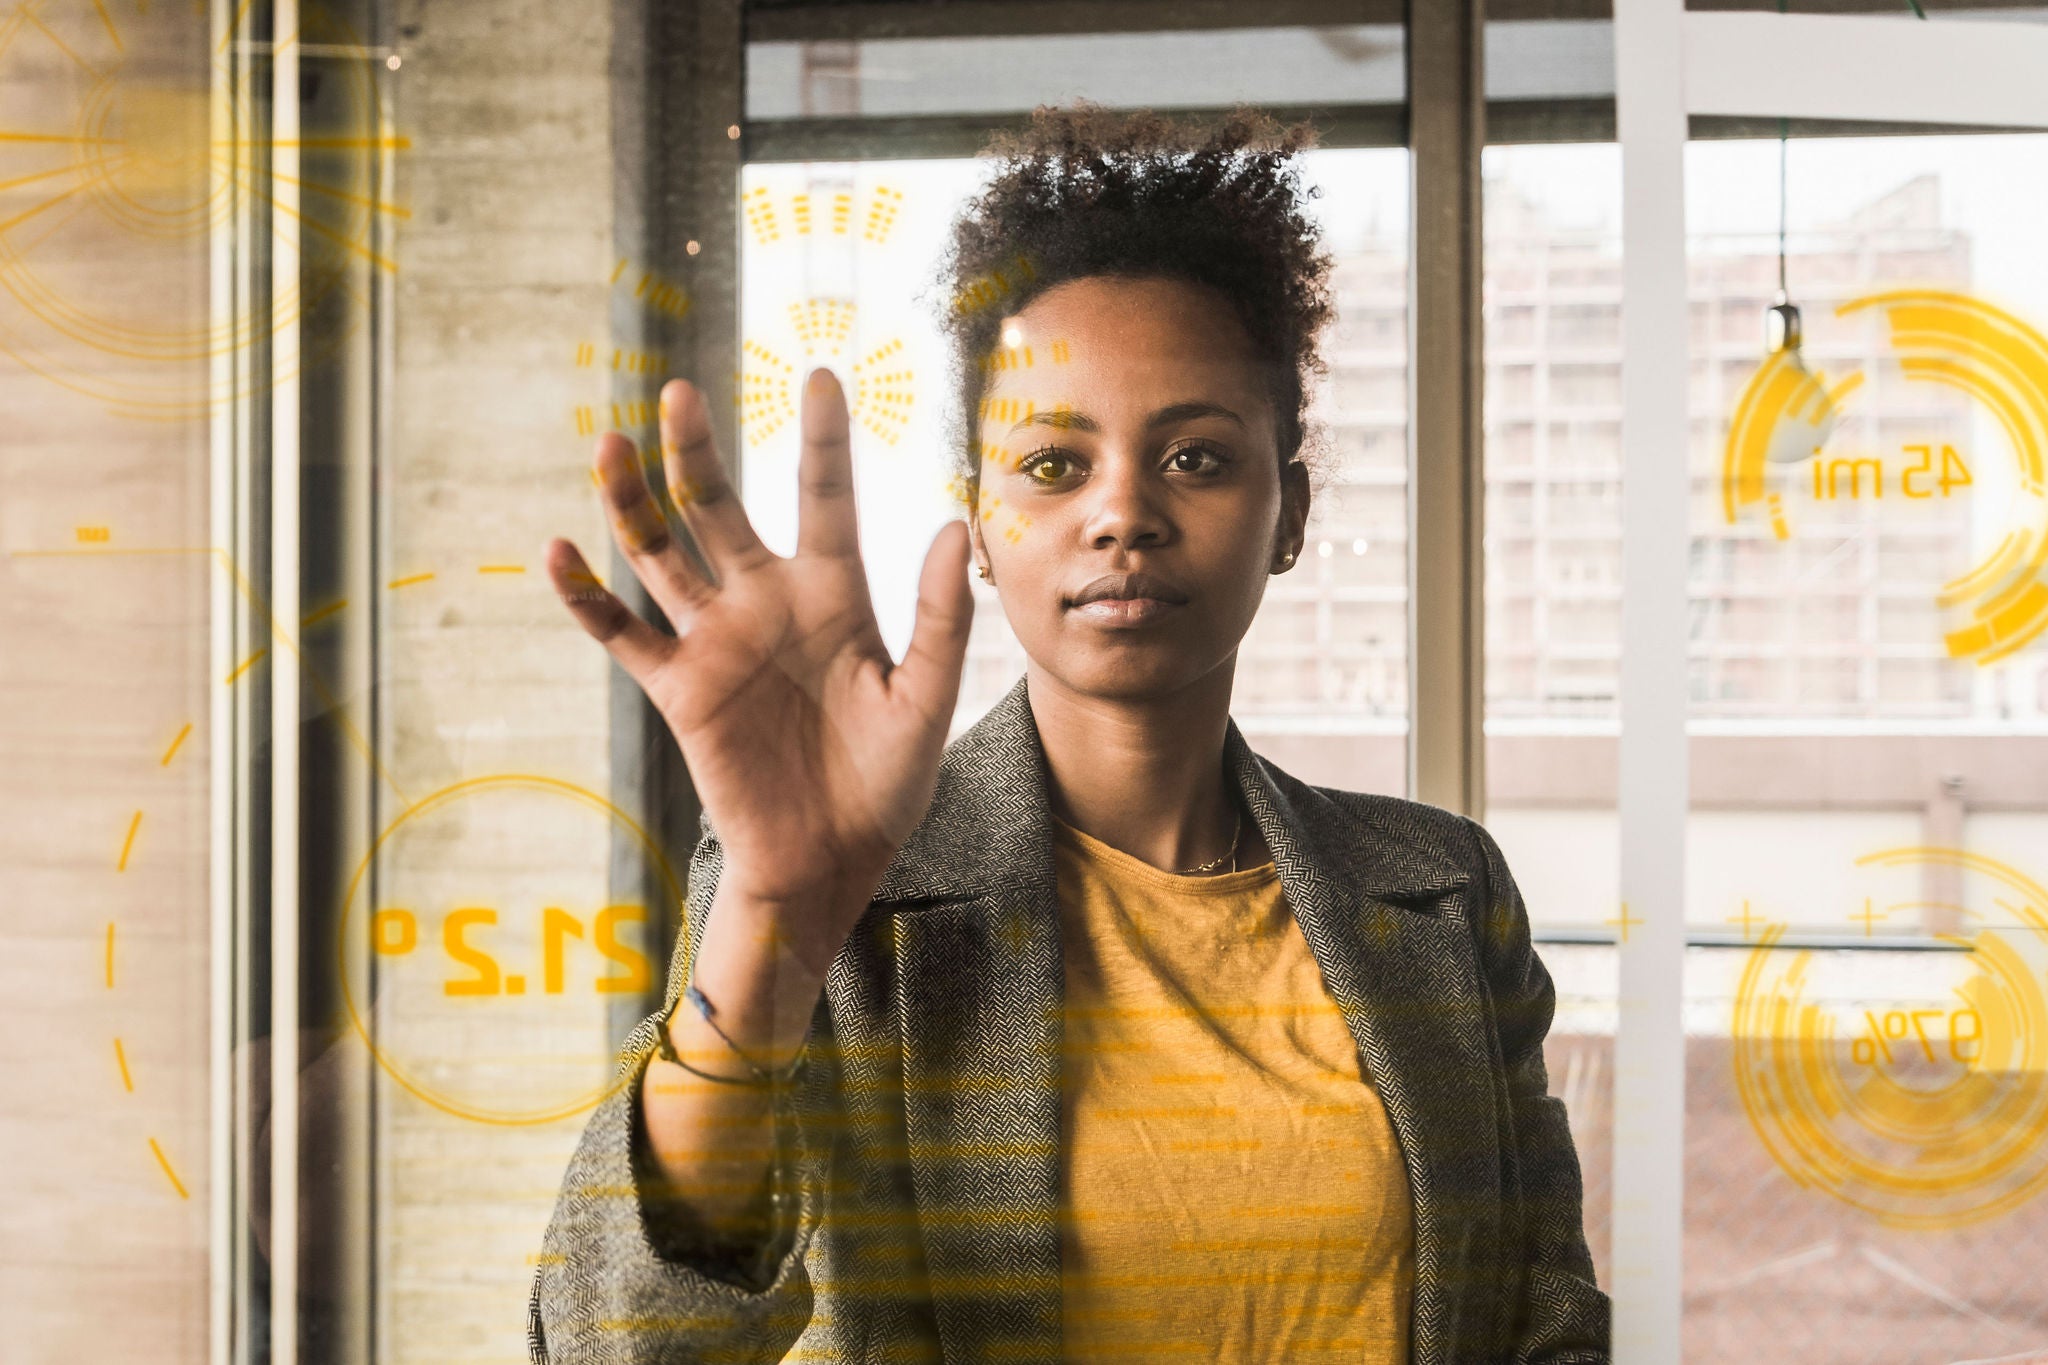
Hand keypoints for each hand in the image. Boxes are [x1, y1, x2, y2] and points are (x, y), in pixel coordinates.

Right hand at [545, 369, 974, 978]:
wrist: (829, 860)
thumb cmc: (887, 783)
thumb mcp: (924, 700)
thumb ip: (938, 618)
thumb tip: (954, 527)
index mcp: (834, 596)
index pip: (824, 498)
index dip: (821, 439)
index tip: (818, 374)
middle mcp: (767, 603)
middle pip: (721, 508)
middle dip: (696, 451)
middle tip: (679, 391)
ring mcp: (716, 641)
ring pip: (662, 553)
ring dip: (631, 501)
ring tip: (610, 443)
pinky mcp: (678, 688)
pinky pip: (623, 634)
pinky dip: (587, 597)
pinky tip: (559, 551)